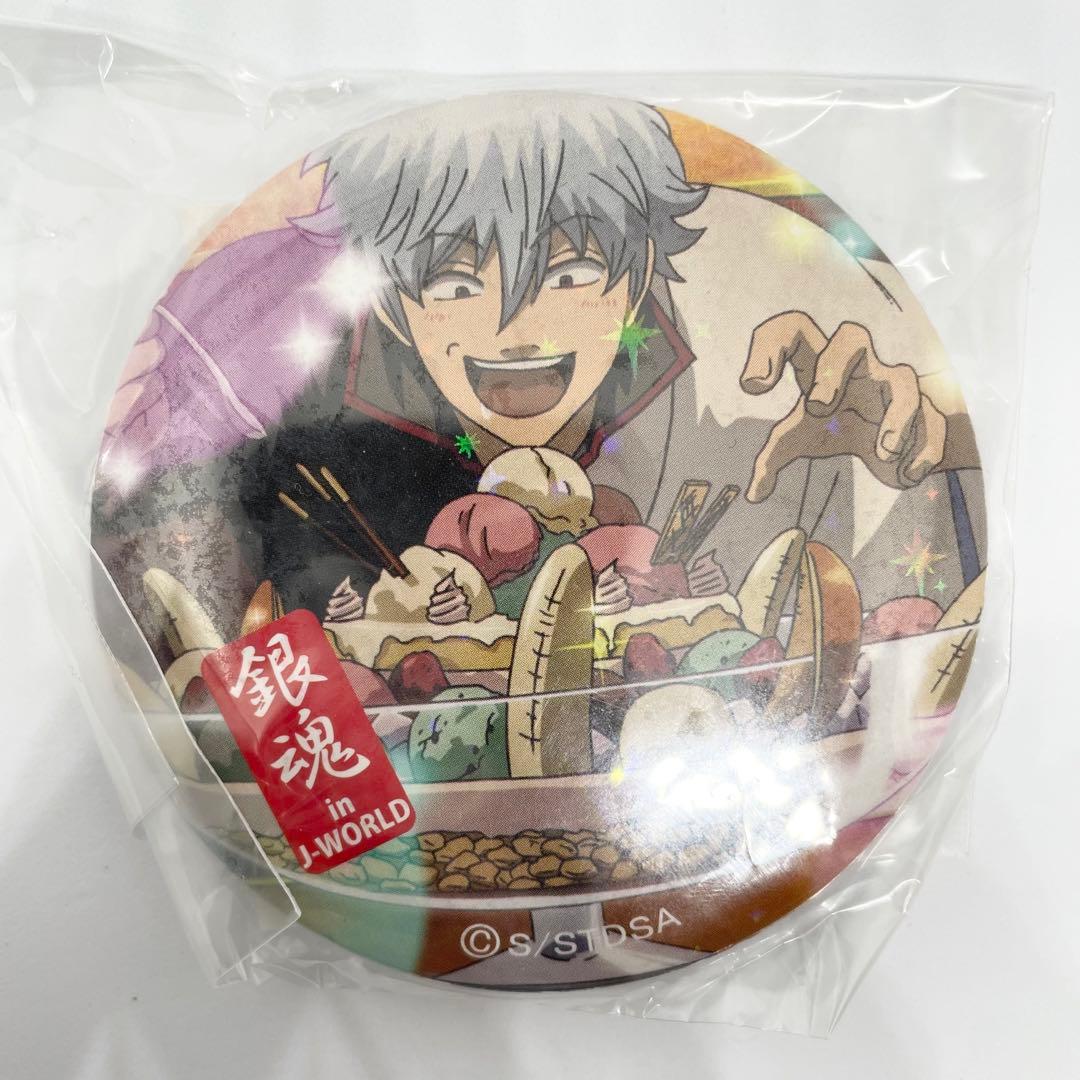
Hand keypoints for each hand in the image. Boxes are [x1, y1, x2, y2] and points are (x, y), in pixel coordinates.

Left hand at [740, 312, 947, 502]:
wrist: (881, 445)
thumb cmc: (831, 428)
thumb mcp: (795, 441)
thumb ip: (770, 461)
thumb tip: (753, 495)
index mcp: (819, 367)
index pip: (794, 332)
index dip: (769, 346)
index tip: (752, 386)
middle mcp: (858, 368)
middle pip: (851, 336)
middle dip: (834, 368)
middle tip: (817, 407)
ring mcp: (893, 387)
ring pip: (905, 381)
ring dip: (897, 416)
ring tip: (883, 453)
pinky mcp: (925, 414)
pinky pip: (935, 420)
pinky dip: (926, 449)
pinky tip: (907, 475)